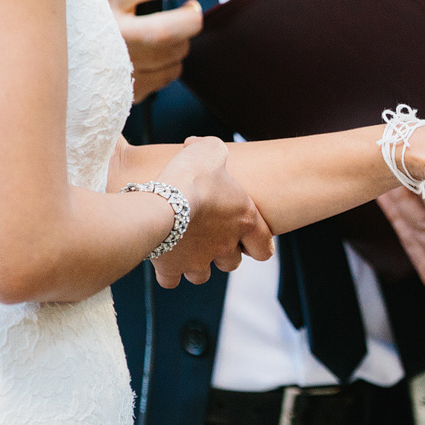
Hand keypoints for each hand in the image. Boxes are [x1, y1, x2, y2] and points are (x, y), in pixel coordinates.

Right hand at [97, 0, 235, 101]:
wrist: (64, 43)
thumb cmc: (101, 9)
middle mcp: (106, 30)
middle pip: (166, 30)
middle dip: (190, 20)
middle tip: (189, 11)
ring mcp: (112, 63)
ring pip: (172, 54)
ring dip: (180, 42)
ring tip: (161, 32)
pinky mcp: (121, 88)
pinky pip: (166, 75)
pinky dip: (170, 62)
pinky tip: (151, 54)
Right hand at [151, 136, 273, 287]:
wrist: (163, 203)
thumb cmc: (193, 176)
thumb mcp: (211, 150)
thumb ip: (213, 150)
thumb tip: (196, 144)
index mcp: (244, 221)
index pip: (263, 249)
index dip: (255, 245)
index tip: (243, 238)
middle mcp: (225, 246)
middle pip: (230, 263)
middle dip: (221, 254)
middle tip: (207, 236)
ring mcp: (198, 261)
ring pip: (202, 275)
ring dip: (195, 264)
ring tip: (183, 247)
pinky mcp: (172, 269)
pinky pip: (171, 280)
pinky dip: (167, 272)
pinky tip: (161, 257)